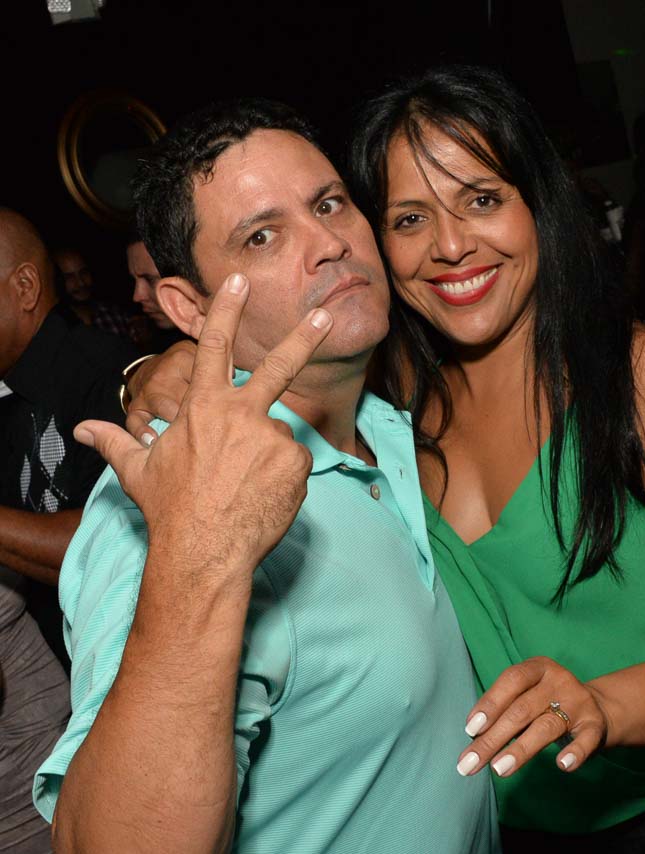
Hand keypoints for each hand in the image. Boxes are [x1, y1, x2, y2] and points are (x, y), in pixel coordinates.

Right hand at [75, 273, 332, 577]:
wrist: (204, 550)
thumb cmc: (170, 509)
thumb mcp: (138, 470)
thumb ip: (116, 441)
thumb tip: (85, 429)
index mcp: (204, 407)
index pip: (214, 347)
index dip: (227, 310)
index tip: (240, 280)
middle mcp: (242, 414)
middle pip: (279, 367)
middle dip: (304, 338)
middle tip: (326, 317)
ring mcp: (272, 438)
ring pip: (276, 438)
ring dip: (265, 457)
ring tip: (242, 488)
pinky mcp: (296, 464)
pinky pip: (293, 464)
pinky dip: (282, 479)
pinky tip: (261, 496)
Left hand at [456, 657, 610, 777]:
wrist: (598, 708)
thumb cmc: (547, 703)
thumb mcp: (527, 696)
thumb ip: (504, 711)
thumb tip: (473, 739)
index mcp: (538, 668)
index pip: (512, 680)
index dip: (490, 703)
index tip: (470, 729)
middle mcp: (559, 681)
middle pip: (522, 709)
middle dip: (493, 738)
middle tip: (471, 763)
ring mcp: (579, 703)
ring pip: (547, 727)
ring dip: (521, 749)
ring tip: (499, 769)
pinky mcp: (595, 726)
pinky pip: (586, 740)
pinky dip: (575, 752)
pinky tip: (562, 765)